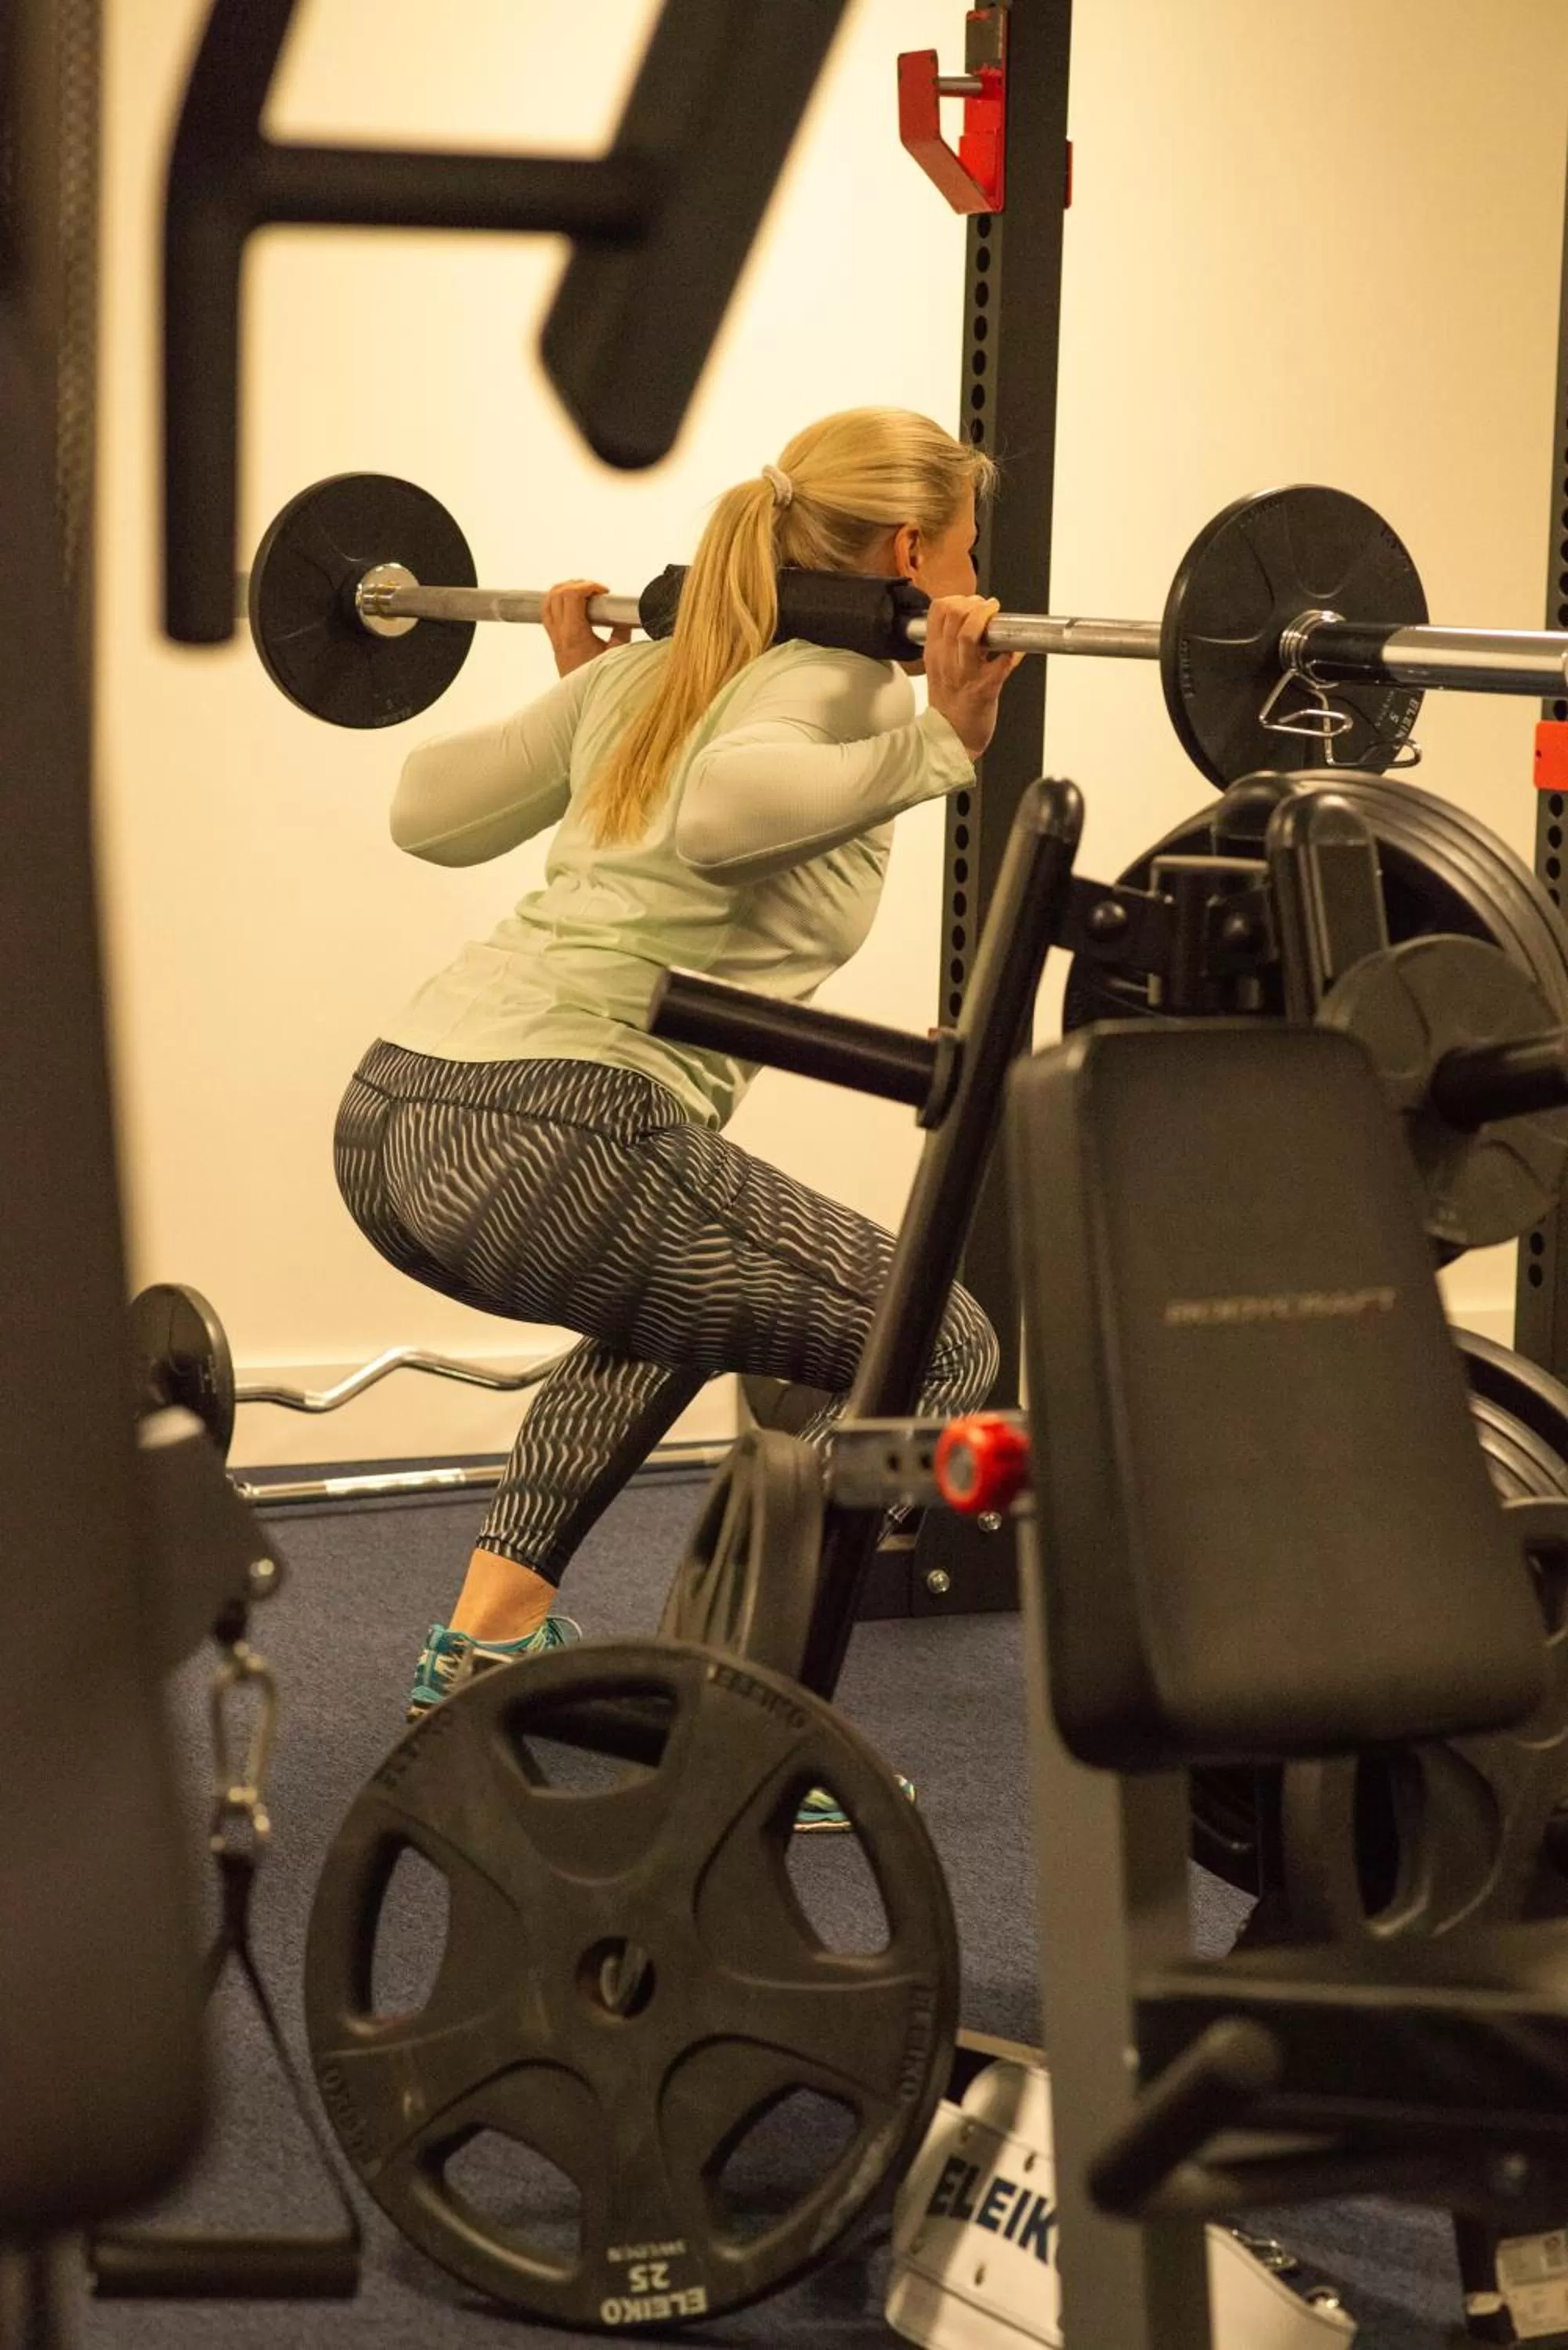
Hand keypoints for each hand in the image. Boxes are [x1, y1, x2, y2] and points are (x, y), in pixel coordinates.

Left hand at [542, 580, 632, 676]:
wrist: (580, 702)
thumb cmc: (597, 683)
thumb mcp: (617, 656)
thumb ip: (622, 632)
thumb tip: (625, 618)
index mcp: (574, 635)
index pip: (572, 595)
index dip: (588, 586)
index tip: (604, 592)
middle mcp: (560, 634)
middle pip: (557, 593)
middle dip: (577, 584)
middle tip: (595, 591)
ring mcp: (554, 637)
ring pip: (548, 601)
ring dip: (564, 590)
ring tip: (583, 593)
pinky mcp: (554, 642)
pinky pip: (548, 612)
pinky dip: (558, 601)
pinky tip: (573, 605)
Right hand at [921, 595, 1023, 761]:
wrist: (952, 738)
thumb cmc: (950, 704)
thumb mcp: (939, 668)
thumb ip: (949, 643)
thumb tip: (971, 617)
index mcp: (934, 652)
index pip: (938, 609)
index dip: (959, 598)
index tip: (971, 603)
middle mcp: (947, 660)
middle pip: (955, 614)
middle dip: (977, 604)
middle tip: (988, 609)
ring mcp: (966, 673)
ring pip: (971, 633)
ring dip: (989, 619)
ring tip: (997, 620)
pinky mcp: (987, 687)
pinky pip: (1004, 661)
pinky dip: (1015, 650)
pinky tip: (1017, 649)